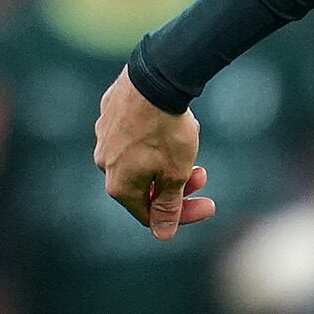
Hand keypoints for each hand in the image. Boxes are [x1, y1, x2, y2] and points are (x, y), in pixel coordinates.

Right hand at [94, 72, 213, 238]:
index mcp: (118, 185)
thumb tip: (162, 235)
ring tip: (191, 142)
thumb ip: (168, 206)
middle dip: (178, 185)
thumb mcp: (175, 174)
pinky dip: (156, 137)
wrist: (155, 79)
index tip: (209, 204)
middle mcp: (103, 163)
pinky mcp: (109, 115)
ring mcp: (103, 137)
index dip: (182, 214)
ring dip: (170, 160)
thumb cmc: (166, 131)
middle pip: (146, 186)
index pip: (150, 214)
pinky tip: (175, 123)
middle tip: (203, 175)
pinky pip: (135, 136)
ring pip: (142, 159)